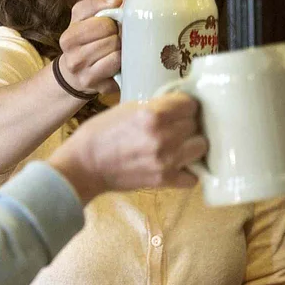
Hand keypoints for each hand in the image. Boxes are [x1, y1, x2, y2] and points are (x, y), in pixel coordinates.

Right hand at [47, 92, 207, 202]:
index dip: (187, 105)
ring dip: (192, 145)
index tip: (183, 109)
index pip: (190, 104)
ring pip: (200, 147)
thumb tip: (179, 106)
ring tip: (181, 145)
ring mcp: (166, 160)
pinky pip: (193, 176)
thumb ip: (155, 107)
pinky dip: (188, 171)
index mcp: (153, 114)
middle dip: (189, 124)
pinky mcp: (164, 180)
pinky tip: (179, 165)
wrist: (84, 165)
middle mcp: (163, 136)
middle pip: (196, 125)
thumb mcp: (127, 108)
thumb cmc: (100, 133)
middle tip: (178, 126)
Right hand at [56, 0, 122, 95]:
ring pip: (118, 54)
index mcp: (68, 38)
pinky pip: (121, 70)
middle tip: (112, 39)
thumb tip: (116, 1)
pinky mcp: (100, 88)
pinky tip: (116, 64)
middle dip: (117, 36)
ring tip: (114, 50)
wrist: (73, 73)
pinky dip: (122, 65)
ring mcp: (85, 76)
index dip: (111, 22)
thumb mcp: (81, 17)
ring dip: (121, 50)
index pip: (104, 23)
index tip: (108, 26)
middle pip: (112, 39)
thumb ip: (96, 3)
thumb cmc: (82, 40)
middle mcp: (73, 59)